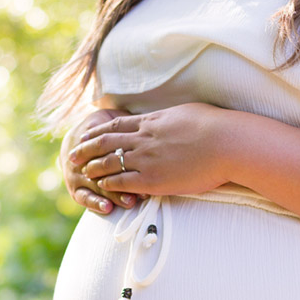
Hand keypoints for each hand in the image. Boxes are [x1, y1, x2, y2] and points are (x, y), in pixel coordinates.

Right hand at [60, 108, 139, 213]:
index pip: (106, 145)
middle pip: (102, 168)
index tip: (145, 164)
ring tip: (129, 201)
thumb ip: (122, 120)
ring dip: (114, 193)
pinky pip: (84, 197)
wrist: (74, 141)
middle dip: (123, 178)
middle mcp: (81, 156)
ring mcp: (75, 174)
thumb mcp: (109, 117)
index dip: (124, 154)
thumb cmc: (102, 128)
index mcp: (91, 137)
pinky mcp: (75, 189)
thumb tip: (143, 118)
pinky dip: (95, 203)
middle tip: (144, 186)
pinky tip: (108, 209)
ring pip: (96, 184)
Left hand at [68, 102, 228, 194]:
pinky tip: (102, 186)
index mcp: (151, 121)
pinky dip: (110, 183)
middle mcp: (144, 139)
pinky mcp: (153, 179)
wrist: (227, 144)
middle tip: (72, 155)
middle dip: (86, 149)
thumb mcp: (187, 113)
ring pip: (110, 162)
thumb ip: (170, 119)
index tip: (86, 135)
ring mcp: (147, 159)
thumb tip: (167, 118)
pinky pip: (123, 182)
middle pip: (105, 143)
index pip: (116, 126)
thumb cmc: (216, 126)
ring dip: (94, 168)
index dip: (97, 132)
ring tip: (83, 173)